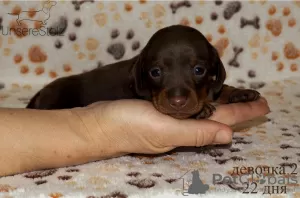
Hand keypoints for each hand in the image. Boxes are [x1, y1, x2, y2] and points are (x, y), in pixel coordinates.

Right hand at [72, 97, 269, 155]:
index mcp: (184, 133)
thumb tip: (229, 135)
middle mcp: (179, 129)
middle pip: (214, 119)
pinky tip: (199, 99)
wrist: (95, 124)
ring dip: (218, 107)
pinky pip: (183, 110)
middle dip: (235, 111)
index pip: (220, 122)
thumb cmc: (128, 126)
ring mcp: (167, 123)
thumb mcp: (164, 129)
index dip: (242, 113)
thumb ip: (195, 133)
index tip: (263, 106)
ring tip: (234, 100)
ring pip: (199, 114)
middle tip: (253, 102)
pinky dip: (196, 103)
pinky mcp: (156, 114)